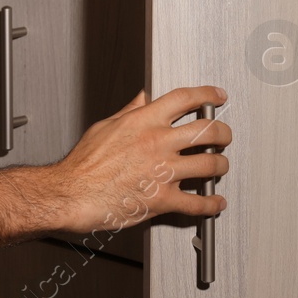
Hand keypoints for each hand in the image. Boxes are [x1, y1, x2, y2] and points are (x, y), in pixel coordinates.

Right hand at [48, 86, 230, 234]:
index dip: (208, 94)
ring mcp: (163, 171)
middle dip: (223, 132)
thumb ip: (130, 111)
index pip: (185, 99)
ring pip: (210, 164)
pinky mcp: (162, 199)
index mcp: (144, 121)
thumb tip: (143, 98)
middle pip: (207, 130)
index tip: (217, 96)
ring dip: (221, 165)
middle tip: (225, 135)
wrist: (72, 193)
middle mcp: (158, 143)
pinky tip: (215, 202)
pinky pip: (197, 202)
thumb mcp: (105, 126)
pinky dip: (211, 203)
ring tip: (221, 166)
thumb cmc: (83, 165)